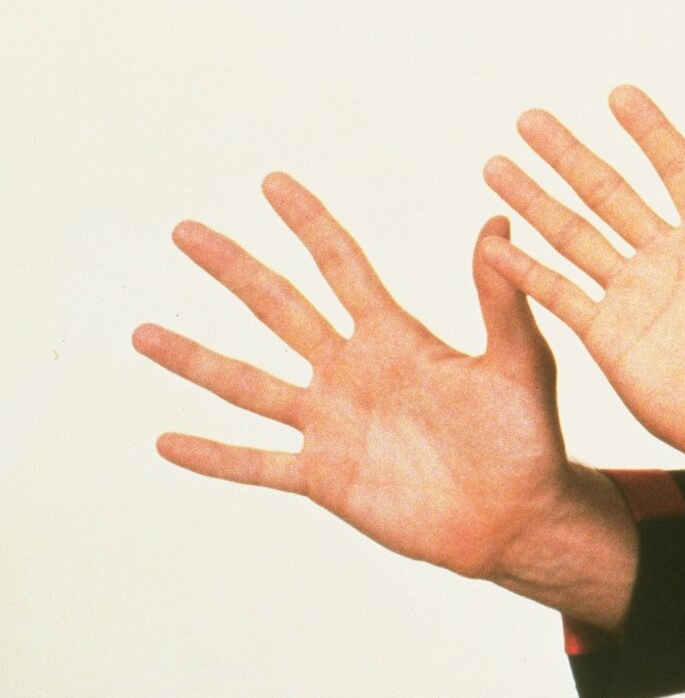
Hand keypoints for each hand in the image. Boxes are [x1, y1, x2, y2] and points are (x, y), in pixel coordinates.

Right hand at [136, 176, 602, 586]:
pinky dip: (212, 455)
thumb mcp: (518, 360)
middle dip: (234, 269)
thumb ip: (501, 298)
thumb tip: (499, 221)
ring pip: (249, 384)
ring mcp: (332, 425)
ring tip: (142, 332)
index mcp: (397, 337)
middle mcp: (353, 371)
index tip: (273, 182)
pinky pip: (257, 464)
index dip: (309, 223)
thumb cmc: (527, 435)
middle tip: (185, 229)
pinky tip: (164, 441)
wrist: (520, 515)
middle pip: (280, 308)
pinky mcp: (324, 478)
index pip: (341, 266)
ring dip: (196, 360)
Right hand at [477, 85, 684, 476]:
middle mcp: (668, 255)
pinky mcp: (607, 334)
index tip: (619, 94)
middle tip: (531, 117)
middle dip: (570, 155)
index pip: (678, 168)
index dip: (651, 132)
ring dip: (536, 200)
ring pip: (574, 232)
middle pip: (610, 191)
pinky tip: (492, 242)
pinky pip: (558, 292)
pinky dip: (524, 270)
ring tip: (496, 164)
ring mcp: (634, 292)